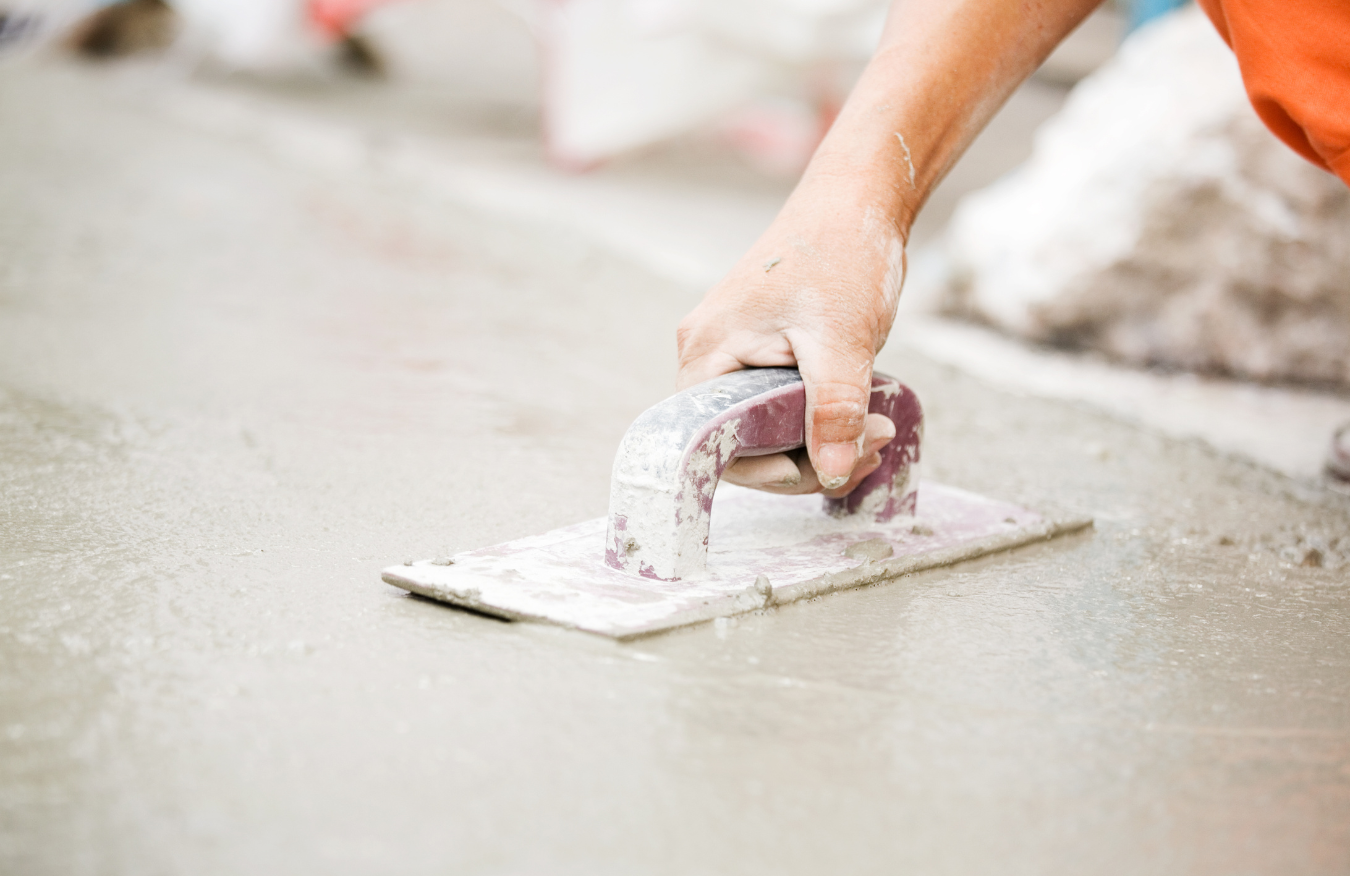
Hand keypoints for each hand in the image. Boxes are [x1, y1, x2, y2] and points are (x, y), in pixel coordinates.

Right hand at [676, 171, 906, 496]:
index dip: (768, 470)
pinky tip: (861, 413)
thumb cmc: (840, 254)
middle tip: (869, 450)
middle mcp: (708, 356)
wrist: (856, 203)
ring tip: (876, 428)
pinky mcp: (760, 352)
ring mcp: (734, 354)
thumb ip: (833, 411)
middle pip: (742, 443)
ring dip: (821, 441)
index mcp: (707, 352)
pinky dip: (819, 420)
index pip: (714, 444)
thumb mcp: (841, 340)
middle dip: (807, 458)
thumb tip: (830, 473)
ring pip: (766, 428)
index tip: (827, 468)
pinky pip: (780, 406)